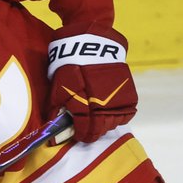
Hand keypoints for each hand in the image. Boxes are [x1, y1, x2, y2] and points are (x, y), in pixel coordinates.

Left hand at [46, 22, 137, 142]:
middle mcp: (104, 105)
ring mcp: (118, 99)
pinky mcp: (129, 92)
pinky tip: (110, 112)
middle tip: (87, 127)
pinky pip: (127, 113)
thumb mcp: (57, 91)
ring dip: (106, 124)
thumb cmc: (70, 69)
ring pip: (114, 122)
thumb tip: (53, 132)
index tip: (79, 135)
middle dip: (93, 131)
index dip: (82, 136)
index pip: (87, 132)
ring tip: (98, 118)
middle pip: (101, 129)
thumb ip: (56, 113)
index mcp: (85, 107)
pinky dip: (119, 116)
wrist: (92, 46)